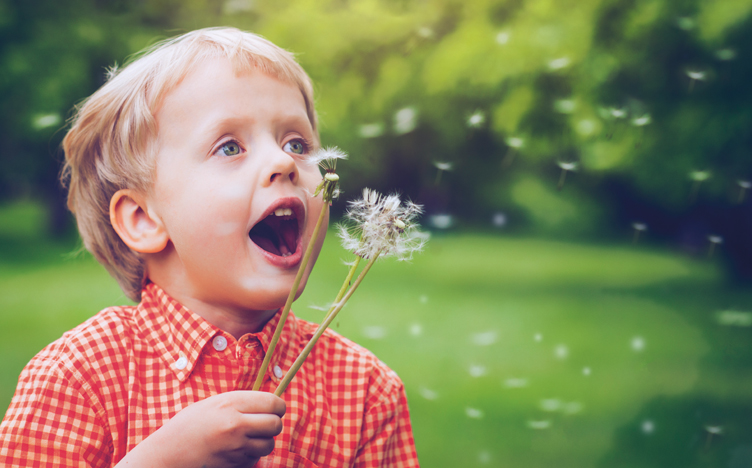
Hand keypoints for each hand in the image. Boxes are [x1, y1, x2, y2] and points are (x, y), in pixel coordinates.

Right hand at [116, 391, 285, 467]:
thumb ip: (241, 403)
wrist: (169, 453)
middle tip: (264, 423)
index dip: (278, 406)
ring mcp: (236, 448)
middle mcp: (236, 425)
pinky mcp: (235, 465)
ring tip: (248, 437)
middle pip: (275, 424)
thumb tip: (269, 404)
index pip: (273, 403)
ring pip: (268, 444)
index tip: (275, 408)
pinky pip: (255, 459)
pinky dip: (251, 455)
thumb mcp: (214, 404)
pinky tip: (236, 450)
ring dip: (263, 441)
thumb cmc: (189, 425)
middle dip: (274, 423)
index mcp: (231, 404)